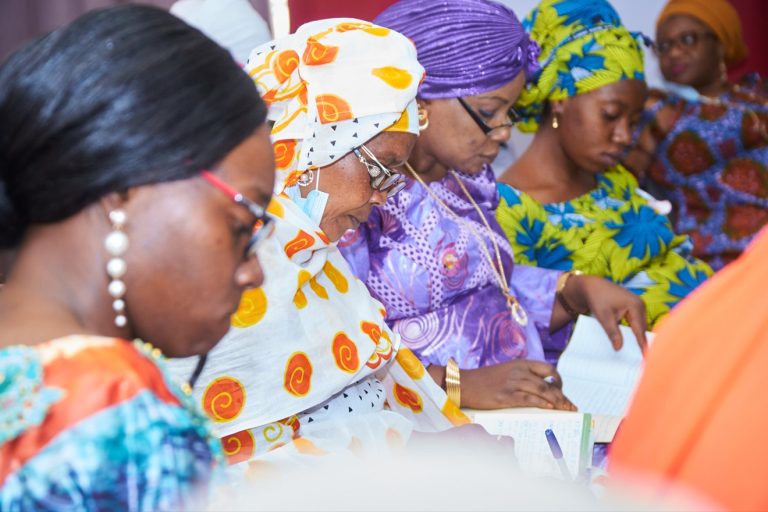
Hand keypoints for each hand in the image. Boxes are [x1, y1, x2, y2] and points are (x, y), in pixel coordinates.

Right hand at [461, 359, 576, 410]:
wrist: (464, 384)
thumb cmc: (485, 380)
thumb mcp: (506, 371)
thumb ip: (523, 376)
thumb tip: (542, 390)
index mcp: (521, 364)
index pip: (548, 370)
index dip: (559, 381)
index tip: (563, 392)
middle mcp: (519, 371)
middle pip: (548, 384)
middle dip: (563, 396)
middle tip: (571, 406)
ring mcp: (513, 383)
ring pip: (542, 392)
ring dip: (557, 402)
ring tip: (566, 410)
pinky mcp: (506, 396)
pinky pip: (529, 400)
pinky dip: (542, 404)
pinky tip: (550, 409)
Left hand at [563, 275, 646, 350]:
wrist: (591, 286)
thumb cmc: (597, 298)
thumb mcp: (604, 317)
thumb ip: (613, 333)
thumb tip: (619, 348)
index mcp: (635, 306)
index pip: (640, 330)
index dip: (642, 344)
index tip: (645, 357)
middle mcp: (640, 305)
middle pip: (641, 329)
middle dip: (640, 342)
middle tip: (638, 359)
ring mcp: (638, 305)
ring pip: (639, 326)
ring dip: (636, 337)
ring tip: (635, 353)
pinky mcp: (633, 307)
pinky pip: (635, 322)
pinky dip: (632, 331)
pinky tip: (629, 341)